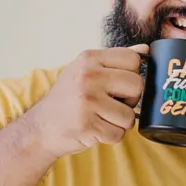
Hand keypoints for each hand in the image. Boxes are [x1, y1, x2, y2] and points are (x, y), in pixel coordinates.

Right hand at [30, 45, 148, 157]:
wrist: (41, 127)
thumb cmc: (67, 99)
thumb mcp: (85, 70)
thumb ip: (115, 60)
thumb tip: (145, 49)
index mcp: (89, 58)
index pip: (133, 59)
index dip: (132, 75)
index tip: (118, 85)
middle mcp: (88, 76)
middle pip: (137, 85)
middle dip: (130, 100)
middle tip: (112, 104)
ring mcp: (87, 101)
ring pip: (130, 115)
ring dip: (119, 122)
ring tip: (101, 118)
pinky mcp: (87, 125)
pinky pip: (118, 134)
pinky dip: (110, 136)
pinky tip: (95, 129)